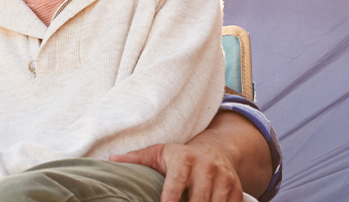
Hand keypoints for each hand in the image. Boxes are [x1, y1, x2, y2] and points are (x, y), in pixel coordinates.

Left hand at [110, 143, 241, 201]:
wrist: (216, 151)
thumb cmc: (180, 156)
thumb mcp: (157, 153)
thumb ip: (136, 159)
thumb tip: (111, 160)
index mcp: (185, 158)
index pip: (177, 180)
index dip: (171, 196)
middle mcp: (208, 167)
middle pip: (198, 198)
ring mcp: (225, 180)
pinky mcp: (237, 190)